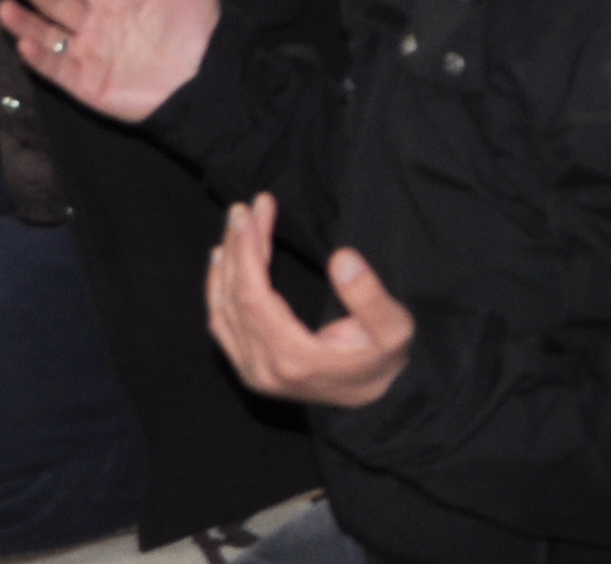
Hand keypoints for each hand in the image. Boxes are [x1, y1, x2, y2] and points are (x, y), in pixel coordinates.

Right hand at [0, 0, 222, 124]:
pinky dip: (40, 58)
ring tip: (6, 5)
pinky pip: (58, 70)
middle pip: (59, 2)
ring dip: (27, 21)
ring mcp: (91, 56)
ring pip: (49, 35)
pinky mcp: (88, 85)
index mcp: (117, 0)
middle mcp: (98, 26)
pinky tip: (25, 42)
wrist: (209, 79)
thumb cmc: (199, 30)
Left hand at [207, 194, 417, 410]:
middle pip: (234, 299)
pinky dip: (217, 289)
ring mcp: (252, 372)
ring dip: (226, 263)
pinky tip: (221, 260)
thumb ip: (369, 297)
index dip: (248, 252)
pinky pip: (221, 325)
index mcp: (293, 358)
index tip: (252, 213)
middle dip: (237, 247)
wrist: (374, 402)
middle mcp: (263, 369)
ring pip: (222, 310)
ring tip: (235, 224)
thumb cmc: (383, 360)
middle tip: (244, 208)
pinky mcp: (249, 369)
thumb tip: (342, 258)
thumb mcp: (393, 329)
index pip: (254, 298)